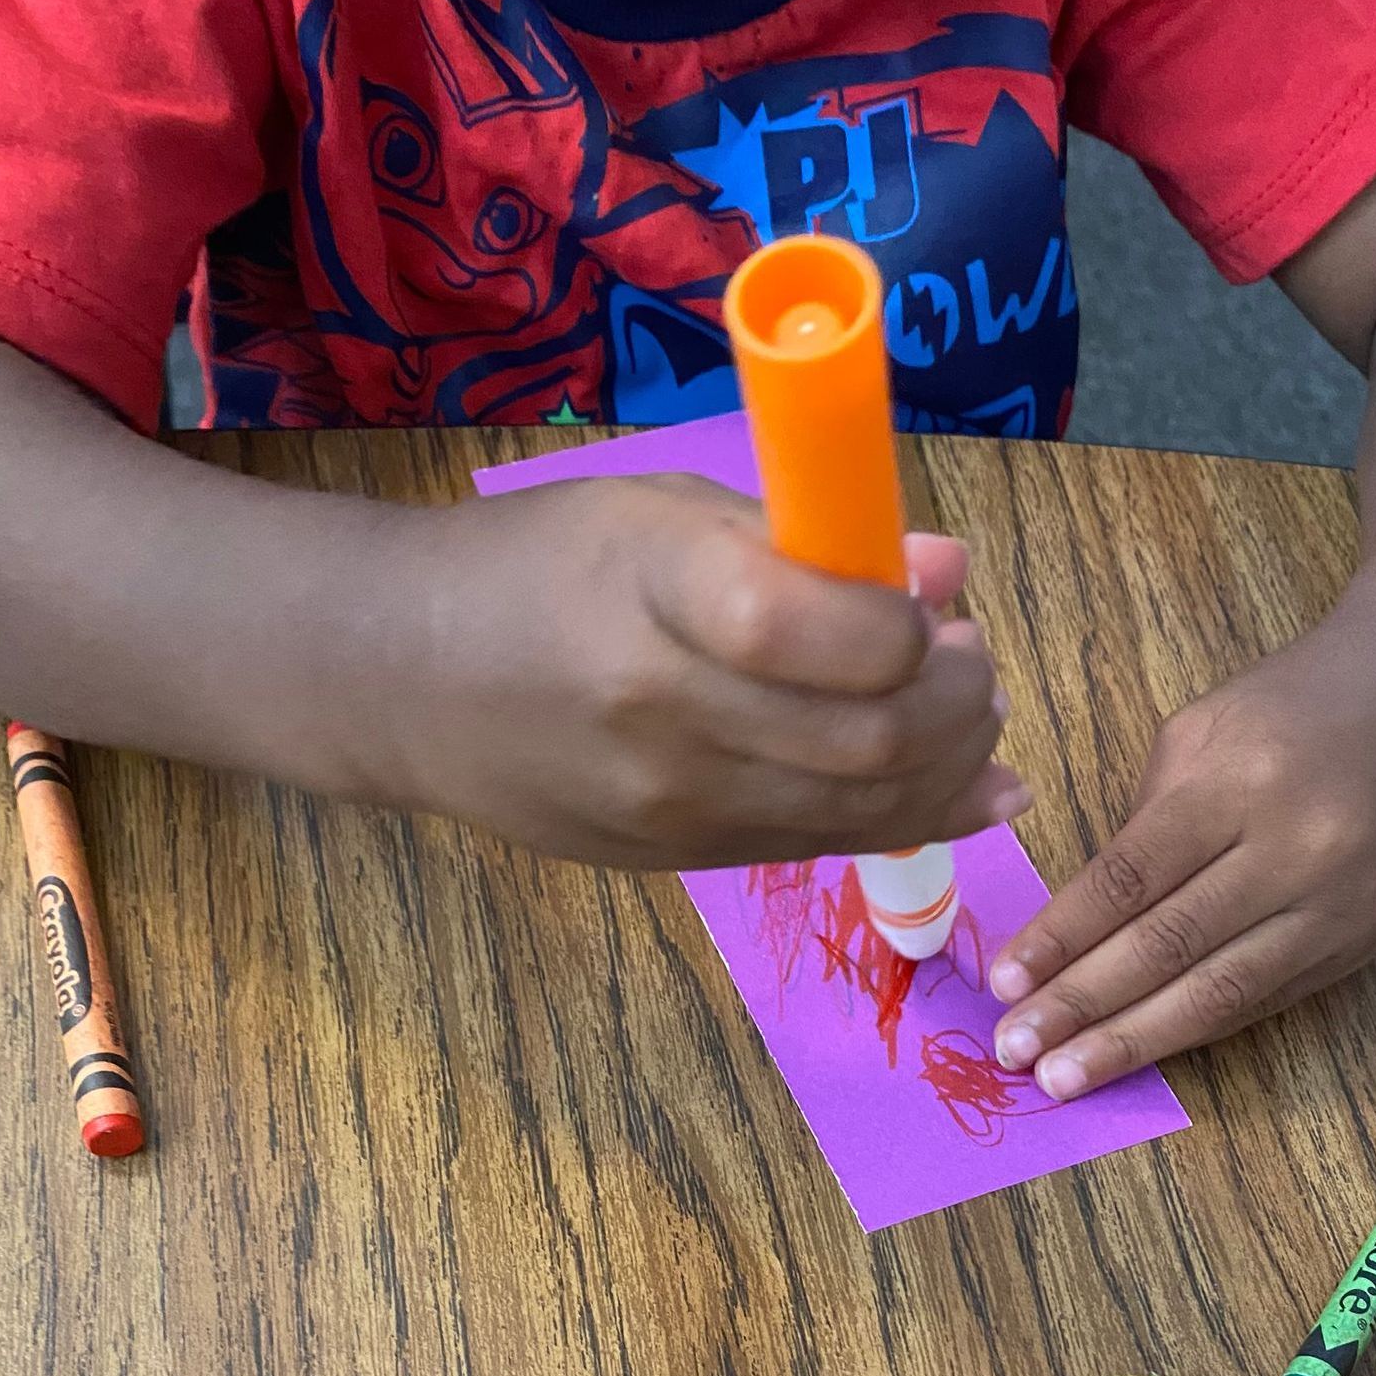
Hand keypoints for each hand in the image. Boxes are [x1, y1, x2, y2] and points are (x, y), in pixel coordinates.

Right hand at [360, 474, 1029, 866]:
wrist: (405, 682)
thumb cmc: (539, 567)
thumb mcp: (660, 513)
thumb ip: (806, 542)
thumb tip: (948, 575)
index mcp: (652, 595)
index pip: (819, 632)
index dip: (908, 623)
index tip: (929, 597)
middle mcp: (661, 719)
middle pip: (869, 740)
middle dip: (959, 699)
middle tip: (969, 659)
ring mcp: (670, 808)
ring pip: (866, 811)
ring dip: (950, 761)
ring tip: (964, 709)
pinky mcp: (680, 862)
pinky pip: (826, 847)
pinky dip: (913, 814)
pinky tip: (962, 783)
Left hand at [989, 621, 1375, 1096]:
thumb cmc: (1291, 707)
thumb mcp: (1200, 733)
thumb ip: (1144, 824)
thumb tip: (1081, 922)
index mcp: (1238, 785)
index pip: (1130, 878)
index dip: (1062, 937)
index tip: (1005, 982)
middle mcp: (1295, 852)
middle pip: (1169, 946)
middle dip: (1082, 1005)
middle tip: (1013, 1049)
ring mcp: (1338, 906)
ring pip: (1220, 992)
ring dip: (1132, 1042)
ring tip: (1063, 1077)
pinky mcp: (1361, 942)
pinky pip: (1262, 999)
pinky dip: (1192, 1029)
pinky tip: (1140, 1053)